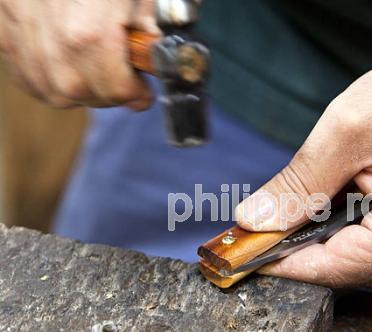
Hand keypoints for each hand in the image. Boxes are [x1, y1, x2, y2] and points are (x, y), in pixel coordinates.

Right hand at [0, 0, 157, 109]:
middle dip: (105, 94)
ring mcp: (18, 18)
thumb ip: (161, 27)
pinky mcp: (3, 14)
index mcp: (90, 27)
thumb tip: (170, 60)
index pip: (113, 86)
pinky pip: (19, 64)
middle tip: (123, 83)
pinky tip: (65, 68)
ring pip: (44, 84)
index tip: (143, 91)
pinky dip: (42, 76)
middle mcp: (48, 28)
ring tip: (97, 77)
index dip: (134, 94)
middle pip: (75, 90)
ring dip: (75, 90)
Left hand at [235, 0, 371, 286]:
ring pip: (370, 263)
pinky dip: (362, 233)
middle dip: (306, 248)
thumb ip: (297, 184)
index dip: (283, 263)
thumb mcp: (348, 129)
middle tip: (270, 224)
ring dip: (335, 239)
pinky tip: (352, 202)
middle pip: (351, 270)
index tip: (247, 253)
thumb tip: (255, 221)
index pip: (333, 269)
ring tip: (317, 202)